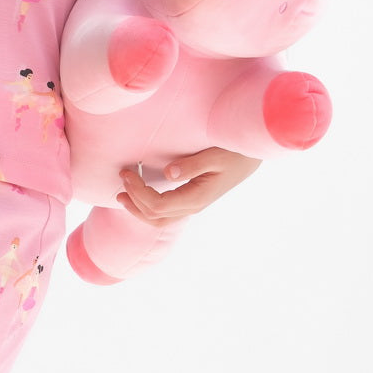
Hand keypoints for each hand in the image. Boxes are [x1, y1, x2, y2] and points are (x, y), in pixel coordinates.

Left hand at [117, 147, 261, 225]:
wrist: (251, 157)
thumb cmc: (233, 152)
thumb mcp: (214, 155)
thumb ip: (191, 165)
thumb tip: (167, 173)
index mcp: (196, 197)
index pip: (157, 205)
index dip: (138, 192)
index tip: (127, 173)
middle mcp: (193, 206)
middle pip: (155, 217)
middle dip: (134, 203)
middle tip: (121, 181)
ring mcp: (193, 206)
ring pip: (160, 220)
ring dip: (138, 209)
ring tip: (122, 195)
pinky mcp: (192, 200)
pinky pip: (166, 212)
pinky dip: (148, 207)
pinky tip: (139, 196)